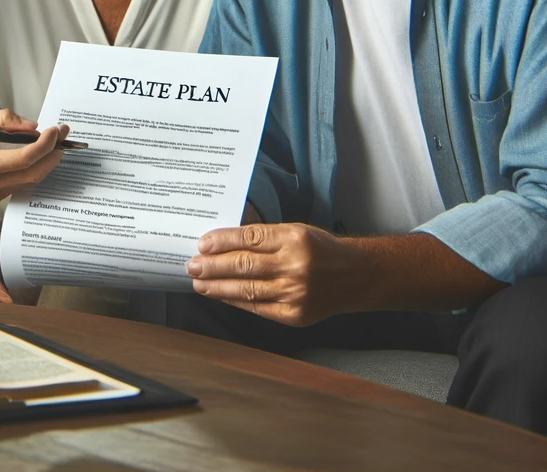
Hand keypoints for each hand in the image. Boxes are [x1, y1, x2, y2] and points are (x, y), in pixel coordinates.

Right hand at [0, 108, 68, 206]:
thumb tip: (29, 125)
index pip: (25, 159)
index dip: (46, 144)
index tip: (55, 130)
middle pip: (33, 174)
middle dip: (53, 152)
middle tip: (62, 133)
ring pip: (29, 181)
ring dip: (45, 161)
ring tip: (54, 141)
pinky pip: (19, 184)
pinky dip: (32, 168)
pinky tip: (37, 153)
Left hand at [185, 222, 363, 325]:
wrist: (355, 276)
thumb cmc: (320, 249)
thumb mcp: (295, 231)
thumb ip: (263, 237)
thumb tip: (224, 242)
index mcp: (294, 238)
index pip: (249, 238)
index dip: (223, 241)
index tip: (203, 243)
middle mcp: (294, 266)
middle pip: (244, 265)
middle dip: (213, 265)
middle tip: (192, 265)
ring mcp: (294, 293)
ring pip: (246, 289)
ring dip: (218, 286)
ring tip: (198, 282)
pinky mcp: (294, 315)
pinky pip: (257, 307)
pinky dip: (235, 301)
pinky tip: (221, 295)